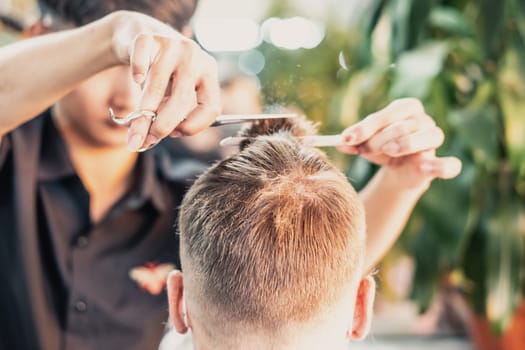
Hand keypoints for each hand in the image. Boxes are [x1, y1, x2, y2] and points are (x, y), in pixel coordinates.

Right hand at [110, 11, 220, 150]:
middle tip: (146, 141)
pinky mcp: (149, 38)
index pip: (211, 107)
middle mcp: (195, 58)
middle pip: (182, 100)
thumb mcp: (176, 91)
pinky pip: (141, 62)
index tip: (174, 135)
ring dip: (143, 113)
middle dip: (162, 126)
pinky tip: (136, 81)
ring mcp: (173, 45)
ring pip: (158, 86)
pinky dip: (136, 74)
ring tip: (133, 130)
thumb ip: (172, 114)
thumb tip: (149, 142)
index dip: (193, 127)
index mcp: (209, 73)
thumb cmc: (161, 73)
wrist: (140, 34)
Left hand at [337, 98, 461, 190]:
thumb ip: (353, 141)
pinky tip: (424, 167)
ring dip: (404, 144)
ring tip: (388, 151)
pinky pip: (450, 165)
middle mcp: (424, 120)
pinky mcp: (440, 164)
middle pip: (403, 125)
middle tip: (363, 150)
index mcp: (407, 108)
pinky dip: (440, 165)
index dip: (367, 126)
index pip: (389, 113)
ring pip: (428, 136)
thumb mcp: (364, 143)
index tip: (347, 138)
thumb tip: (339, 142)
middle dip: (378, 139)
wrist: (397, 171)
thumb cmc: (382, 149)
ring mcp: (435, 141)